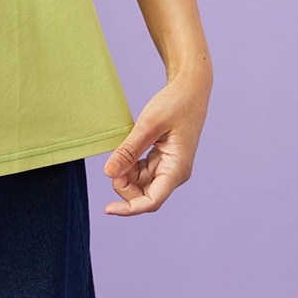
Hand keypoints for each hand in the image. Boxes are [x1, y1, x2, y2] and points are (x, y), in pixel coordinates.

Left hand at [103, 66, 210, 215]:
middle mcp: (175, 173)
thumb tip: (109, 174)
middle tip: (114, 160)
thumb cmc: (174, 104)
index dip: (129, 208)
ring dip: (127, 173)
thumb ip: (129, 150)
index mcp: (177, 170)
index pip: (152, 201)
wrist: (190, 88)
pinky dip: (130, 164)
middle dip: (125, 184)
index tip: (108, 209)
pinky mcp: (163, 159)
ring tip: (122, 148)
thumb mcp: (148, 125)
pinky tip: (126, 148)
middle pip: (144, 194)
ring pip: (141, 183)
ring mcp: (169, 167)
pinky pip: (143, 170)